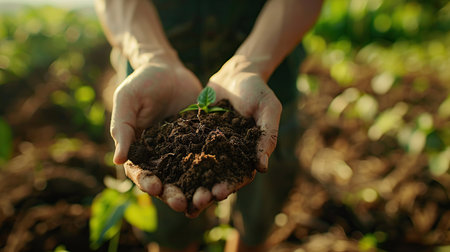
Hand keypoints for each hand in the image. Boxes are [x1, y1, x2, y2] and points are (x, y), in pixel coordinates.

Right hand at [110, 58, 203, 211]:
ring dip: (194, 191)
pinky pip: (207, 160)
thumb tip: (117, 161)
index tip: (155, 187)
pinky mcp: (201, 143)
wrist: (168, 68)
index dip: (146, 182)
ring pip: (188, 176)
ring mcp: (182, 151)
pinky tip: (221, 181)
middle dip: (172, 194)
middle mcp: (161, 155)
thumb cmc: (142, 83)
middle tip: (181, 204)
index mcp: (139, 150)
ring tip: (204, 199)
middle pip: (166, 181)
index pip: (140, 172)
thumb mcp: (127, 101)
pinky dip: (213, 173)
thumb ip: (123, 129)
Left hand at [185, 55, 281, 216]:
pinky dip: (173, 161)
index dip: (229, 186)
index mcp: (246, 153)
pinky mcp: (194, 135)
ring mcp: (209, 145)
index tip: (218, 193)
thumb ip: (267, 135)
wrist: (237, 72)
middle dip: (205, 191)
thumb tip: (262, 167)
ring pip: (196, 169)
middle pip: (215, 178)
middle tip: (193, 203)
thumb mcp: (268, 109)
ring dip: (187, 183)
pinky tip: (160, 170)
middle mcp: (226, 154)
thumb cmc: (258, 90)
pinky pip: (183, 149)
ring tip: (174, 195)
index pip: (239, 176)